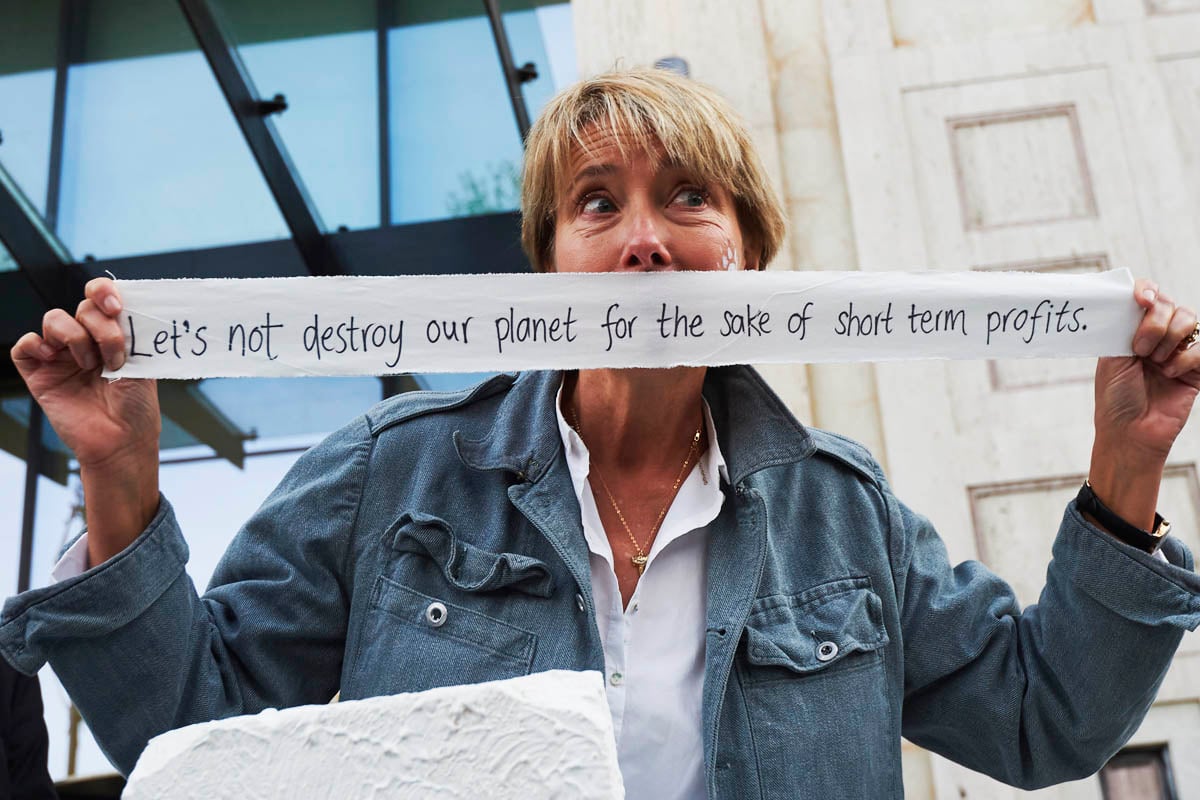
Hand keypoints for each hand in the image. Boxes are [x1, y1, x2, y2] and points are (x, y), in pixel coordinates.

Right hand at [10, 277, 160, 563]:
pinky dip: (38, 345)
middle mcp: (86, 342)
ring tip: (91, 365)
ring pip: (54, 320)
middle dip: (101, 326)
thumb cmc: (136, 408)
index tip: (115, 304)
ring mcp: (61, 357)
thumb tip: (126, 304)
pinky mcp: (39, 374)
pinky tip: (56, 359)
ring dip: (76, 337)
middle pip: (81, 308)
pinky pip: (26, 346)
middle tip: (115, 356)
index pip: (101, 298)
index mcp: (113, 336)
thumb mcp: (143, 365)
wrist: (121, 441)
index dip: (103, 291)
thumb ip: (131, 334)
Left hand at [1089, 278, 1198, 528]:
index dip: (1147, 290)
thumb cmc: (1115, 399)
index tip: (1143, 299)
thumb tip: (1132, 298)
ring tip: (1155, 363)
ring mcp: (1178, 350)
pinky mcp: (1197, 368)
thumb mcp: (1111, 358)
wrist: (1130, 433)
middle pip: (1170, 305)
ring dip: (1169, 339)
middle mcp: (1156, 336)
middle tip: (1140, 350)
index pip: (1146, 296)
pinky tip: (1170, 374)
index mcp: (1131, 331)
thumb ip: (1124, 327)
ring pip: (1189, 319)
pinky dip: (1185, 358)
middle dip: (1154, 323)